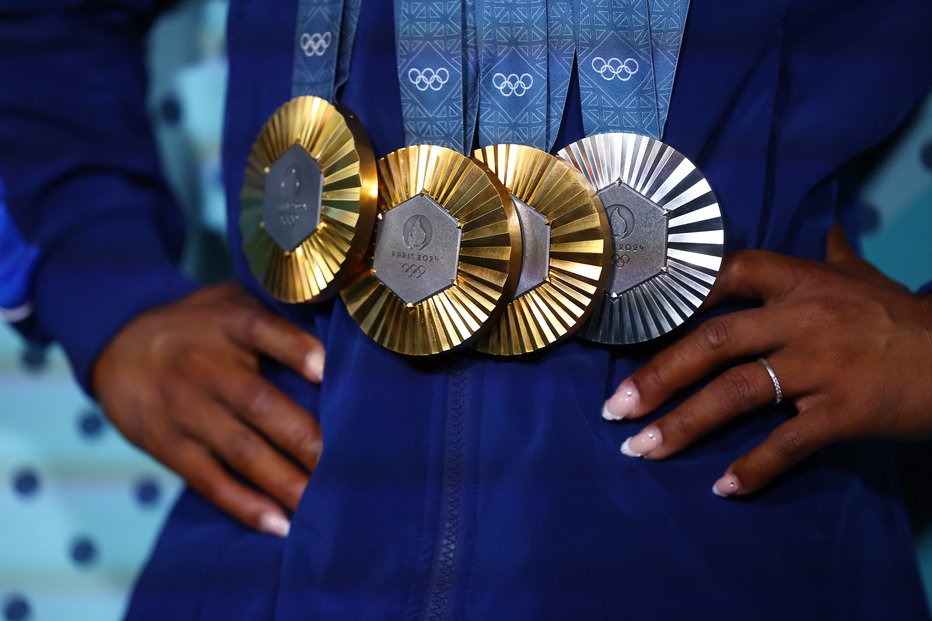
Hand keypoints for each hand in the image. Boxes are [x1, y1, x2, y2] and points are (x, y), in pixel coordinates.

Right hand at [92, 283, 324, 534]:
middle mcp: (206, 367)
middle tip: (345, 465)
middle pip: (259, 402)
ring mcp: (186, 409)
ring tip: (320, 504)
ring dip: (283, 480)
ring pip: (241, 450)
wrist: (116, 345)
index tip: (325, 370)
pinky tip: (278, 524)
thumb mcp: (230, 302)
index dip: (294, 348)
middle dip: (304, 438)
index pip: (261, 330)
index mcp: (229, 325)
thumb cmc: (199, 325)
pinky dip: (243, 504)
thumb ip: (276, 310)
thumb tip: (338, 319)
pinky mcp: (169, 445)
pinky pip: (209, 479)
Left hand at [602, 225, 931, 496]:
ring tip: (641, 451)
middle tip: (614, 409)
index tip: (628, 322)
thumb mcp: (867, 278)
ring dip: (682, 425)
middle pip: (711, 342)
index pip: (723, 275)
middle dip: (656, 376)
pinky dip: (753, 468)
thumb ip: (836, 256)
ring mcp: (821, 364)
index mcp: (799, 281)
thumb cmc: (906, 318)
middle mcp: (801, 318)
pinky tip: (723, 489)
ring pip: (735, 392)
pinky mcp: (845, 410)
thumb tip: (829, 230)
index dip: (674, 294)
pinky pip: (787, 442)